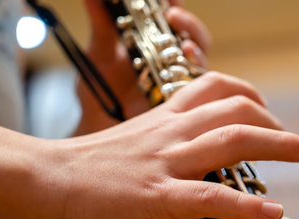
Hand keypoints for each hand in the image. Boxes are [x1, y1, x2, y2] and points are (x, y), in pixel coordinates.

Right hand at [22, 72, 298, 218]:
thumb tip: (206, 188)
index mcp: (164, 118)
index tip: (267, 111)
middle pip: (236, 111)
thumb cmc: (88, 166)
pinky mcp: (156, 196)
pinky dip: (245, 204)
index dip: (250, 95)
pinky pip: (209, 196)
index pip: (215, 88)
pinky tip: (273, 210)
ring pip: (232, 142)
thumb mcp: (135, 147)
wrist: (46, 180)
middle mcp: (171, 132)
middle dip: (276, 122)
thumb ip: (172, 157)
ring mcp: (166, 162)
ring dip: (279, 145)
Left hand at [75, 0, 211, 133]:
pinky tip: (188, 73)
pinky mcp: (183, 102)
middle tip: (174, 16)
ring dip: (196, 49)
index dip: (173, 6)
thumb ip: (101, 26)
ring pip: (200, 59)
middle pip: (192, 36)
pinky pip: (199, 89)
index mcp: (153, 44)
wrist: (100, 127)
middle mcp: (171, 60)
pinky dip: (198, 79)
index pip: (170, 19)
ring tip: (185, 46)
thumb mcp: (98, 56)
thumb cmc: (99, 92)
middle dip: (189, 25)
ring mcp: (179, 81)